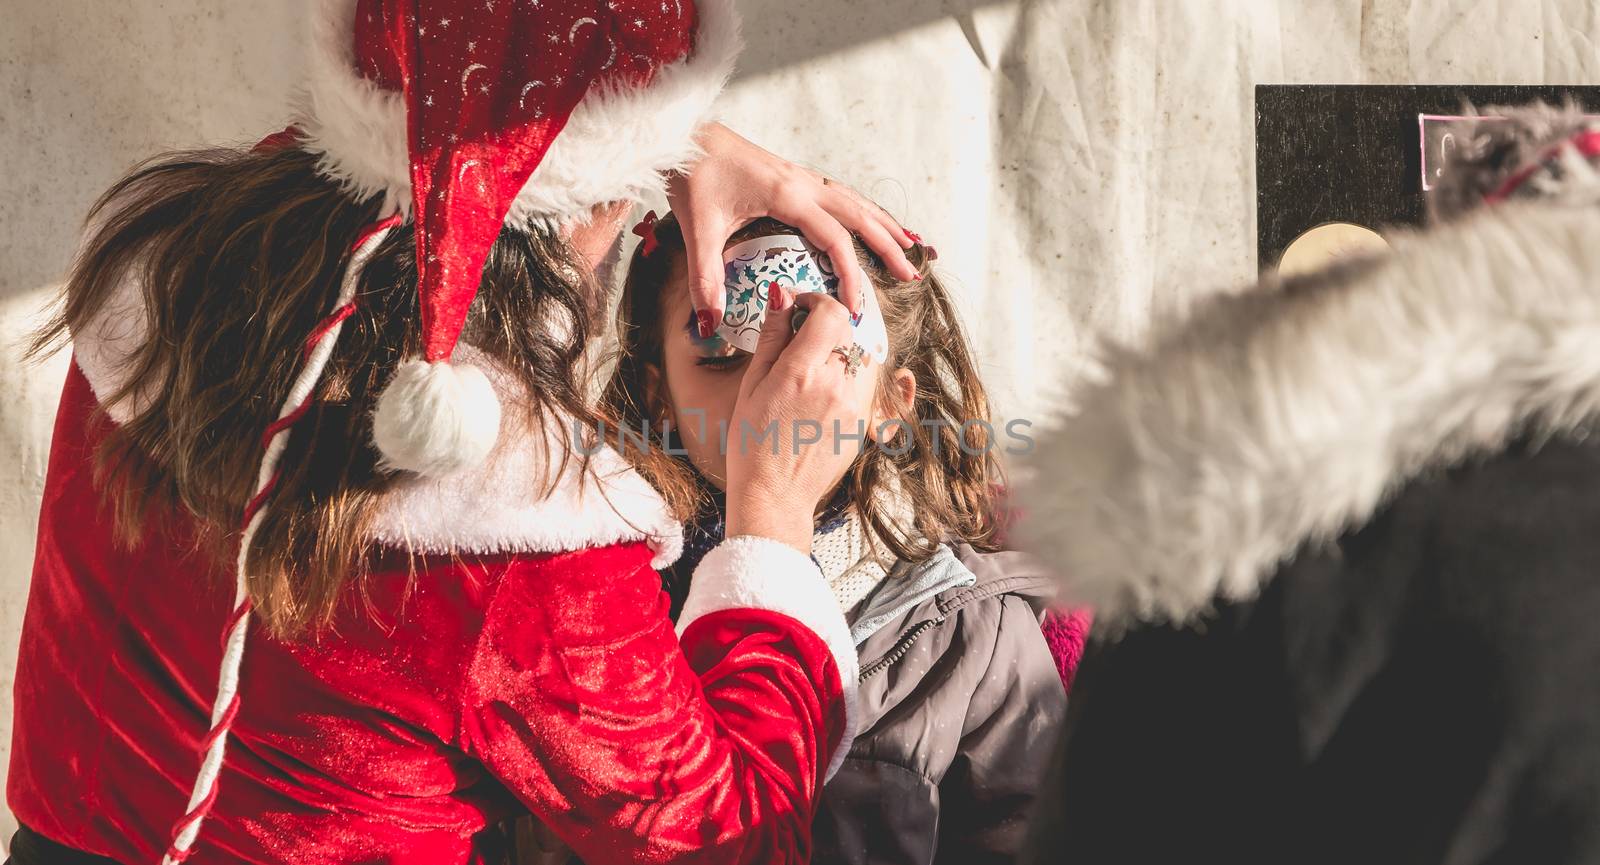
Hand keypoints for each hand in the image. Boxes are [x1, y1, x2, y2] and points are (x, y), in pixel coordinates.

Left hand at [666, 123, 917, 335]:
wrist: (684, 132)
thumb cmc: (692, 174)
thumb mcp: (696, 228)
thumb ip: (705, 278)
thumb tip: (711, 322)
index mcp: (787, 196)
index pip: (834, 239)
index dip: (850, 274)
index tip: (855, 305)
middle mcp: (803, 183)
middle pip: (859, 216)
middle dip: (888, 246)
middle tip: (910, 274)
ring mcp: (801, 176)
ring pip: (855, 201)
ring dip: (882, 223)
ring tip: (908, 245)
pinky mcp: (793, 175)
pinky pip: (840, 194)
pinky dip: (862, 209)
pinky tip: (867, 220)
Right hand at [723, 289, 870, 553]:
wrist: (775, 496)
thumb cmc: (753, 443)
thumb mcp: (752, 385)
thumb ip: (773, 337)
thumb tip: (782, 296)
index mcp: (802, 372)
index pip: (830, 311)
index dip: (816, 301)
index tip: (801, 309)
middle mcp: (835, 385)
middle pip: (846, 331)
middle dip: (825, 327)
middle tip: (799, 343)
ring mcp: (854, 405)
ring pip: (858, 355)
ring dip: (838, 353)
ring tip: (809, 374)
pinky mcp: (863, 421)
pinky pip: (863, 383)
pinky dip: (846, 378)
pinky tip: (819, 398)